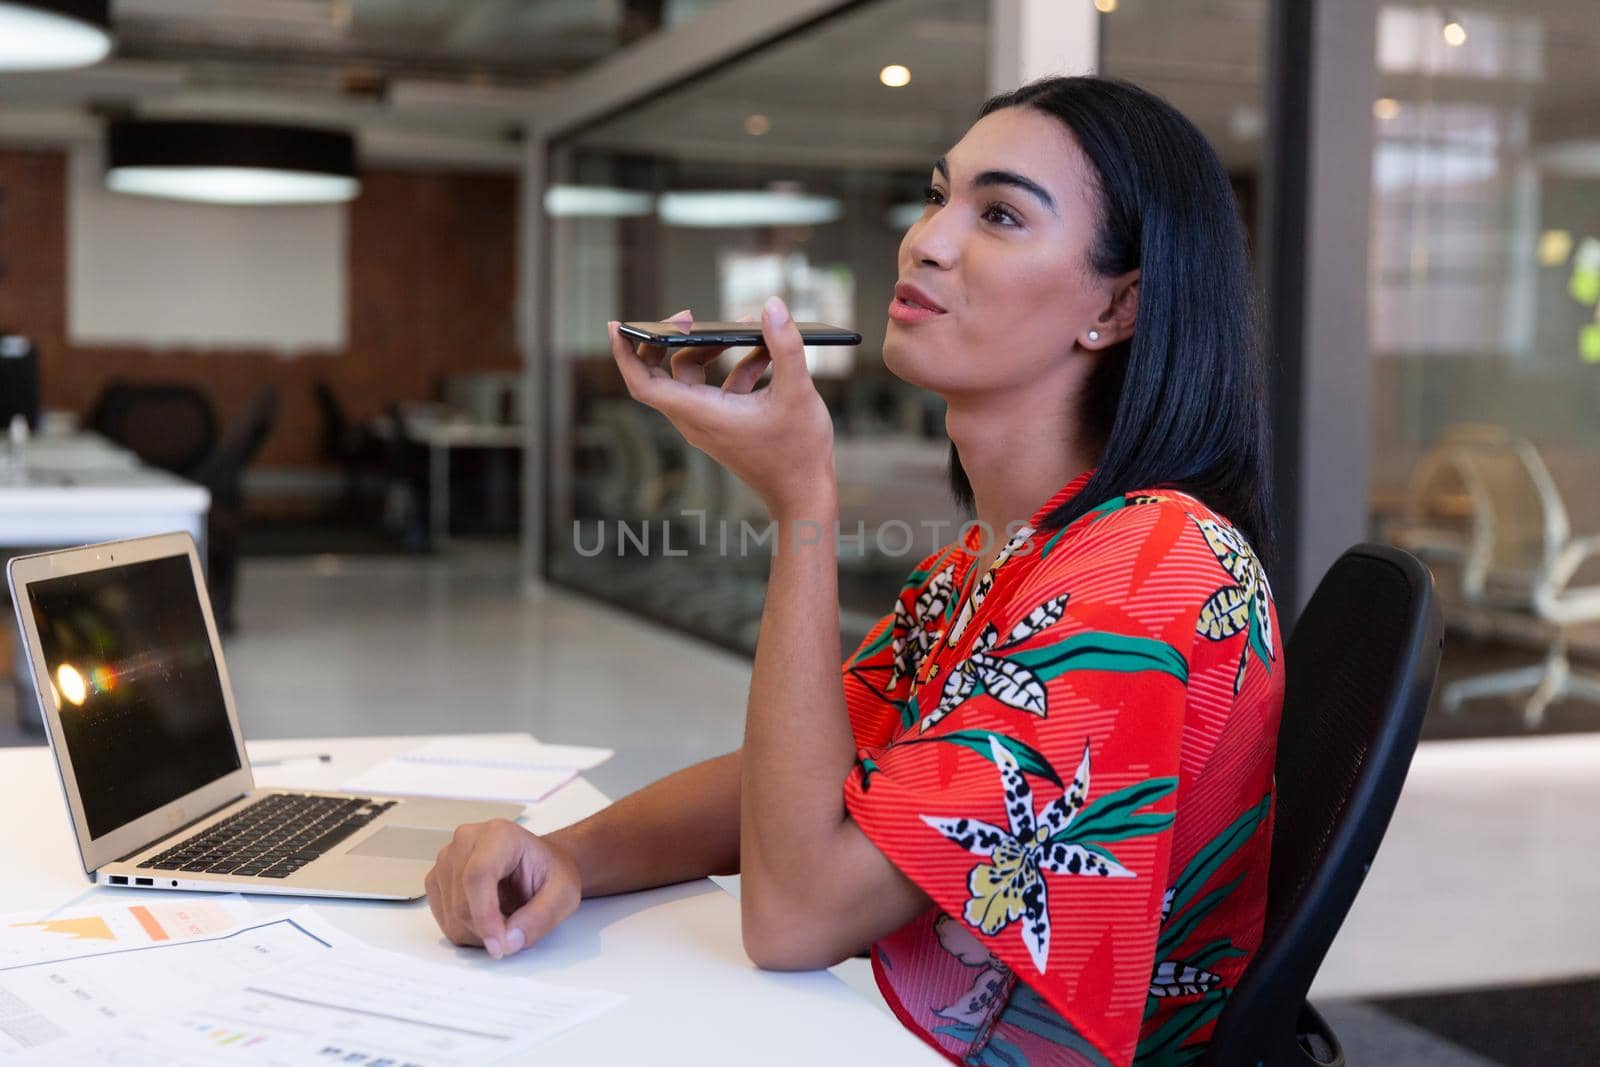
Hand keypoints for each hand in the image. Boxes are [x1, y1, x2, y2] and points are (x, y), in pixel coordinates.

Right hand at [424, 819, 580, 958]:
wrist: (539, 865)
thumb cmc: (550, 873)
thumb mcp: (564, 894)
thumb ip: (541, 917)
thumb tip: (508, 941)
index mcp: (499, 835)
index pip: (478, 876)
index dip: (485, 916)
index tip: (500, 945)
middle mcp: (466, 841)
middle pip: (461, 903)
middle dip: (488, 930)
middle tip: (516, 931)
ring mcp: (446, 859)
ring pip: (451, 917)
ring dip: (479, 933)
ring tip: (506, 918)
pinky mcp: (437, 879)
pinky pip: (444, 920)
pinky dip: (467, 931)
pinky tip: (488, 918)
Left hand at [608, 298, 835, 518]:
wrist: (805, 495)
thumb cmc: (798, 452)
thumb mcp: (798, 392)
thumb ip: (785, 345)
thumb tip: (772, 306)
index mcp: (702, 414)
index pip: (644, 384)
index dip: (625, 354)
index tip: (617, 326)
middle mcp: (696, 420)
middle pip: (661, 375)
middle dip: (671, 339)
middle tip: (688, 314)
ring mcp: (709, 424)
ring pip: (692, 378)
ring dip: (714, 349)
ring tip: (748, 327)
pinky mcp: (725, 425)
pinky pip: (718, 388)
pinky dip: (737, 367)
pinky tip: (768, 355)